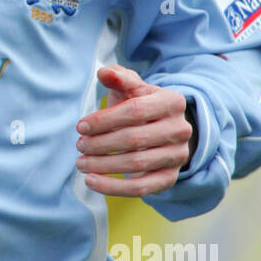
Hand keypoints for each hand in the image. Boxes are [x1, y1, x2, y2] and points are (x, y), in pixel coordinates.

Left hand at [75, 65, 191, 197]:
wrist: (162, 129)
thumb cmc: (140, 106)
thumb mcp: (131, 89)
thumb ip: (119, 78)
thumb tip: (104, 72)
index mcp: (172, 102)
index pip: (135, 111)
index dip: (104, 120)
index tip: (81, 126)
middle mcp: (180, 129)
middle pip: (135, 139)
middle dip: (101, 143)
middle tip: (80, 145)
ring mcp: (178, 155)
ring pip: (137, 164)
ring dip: (103, 166)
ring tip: (81, 163)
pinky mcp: (170, 178)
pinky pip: (141, 188)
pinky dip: (113, 187)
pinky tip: (91, 181)